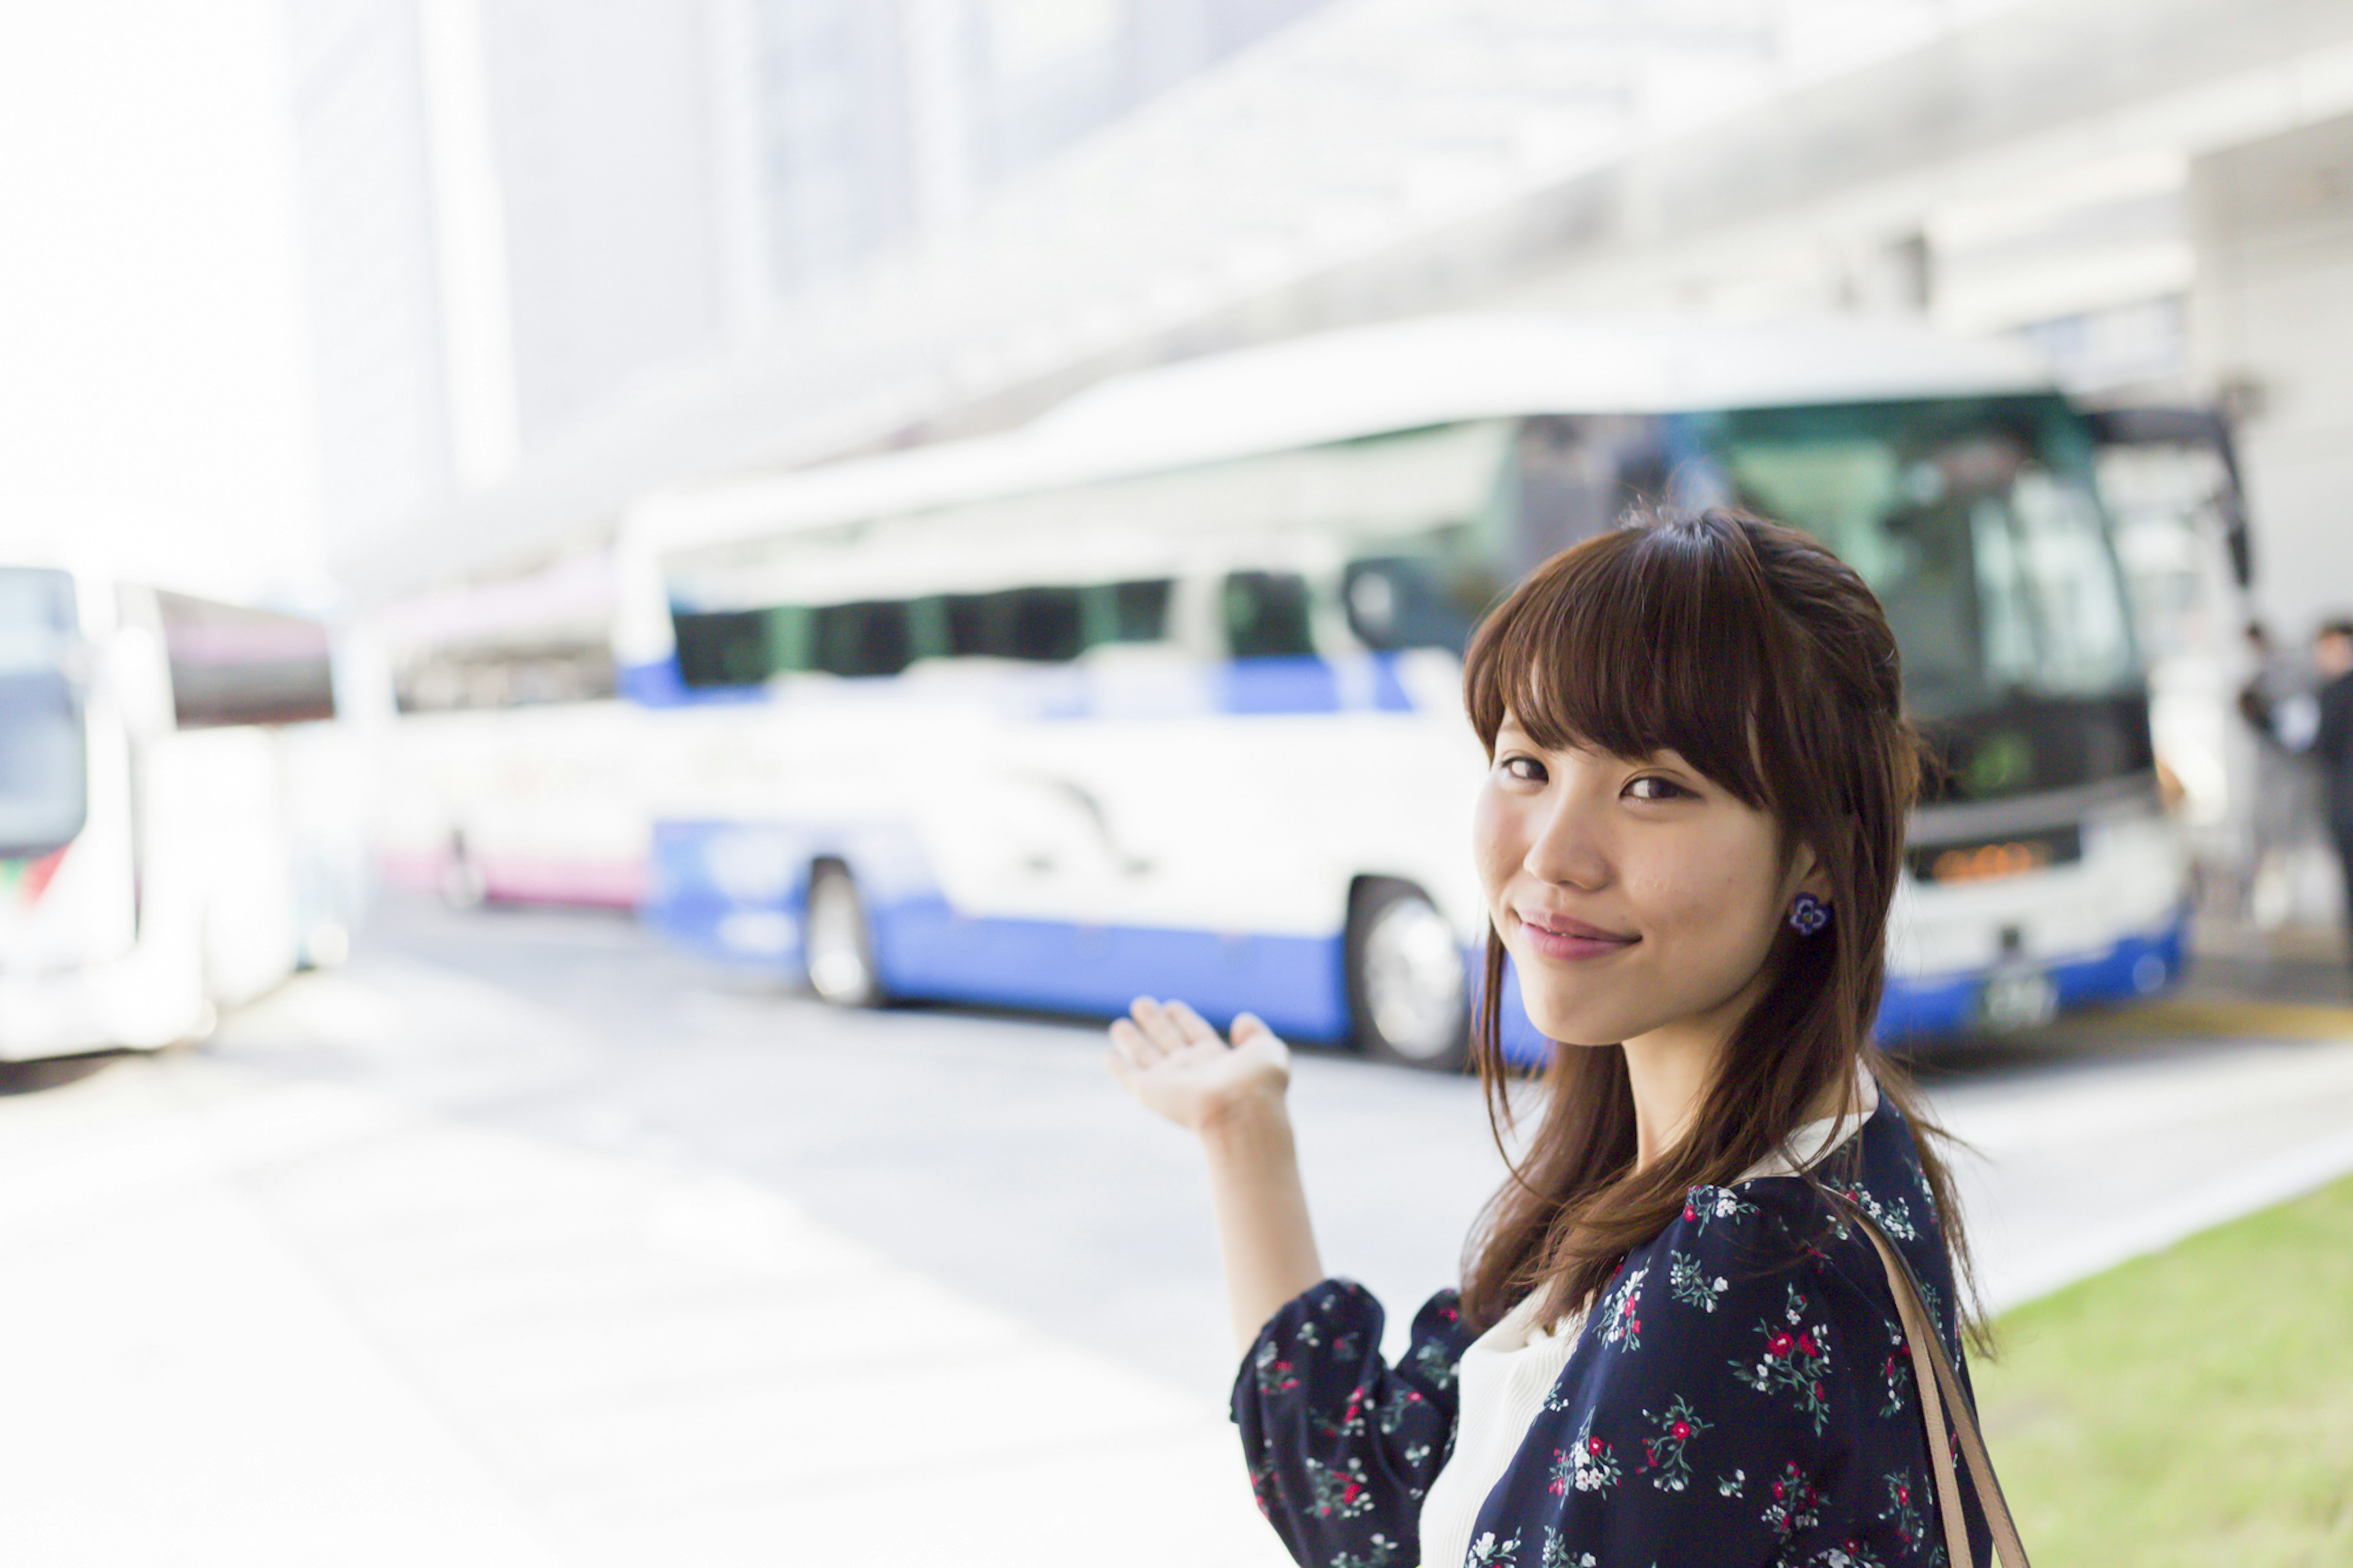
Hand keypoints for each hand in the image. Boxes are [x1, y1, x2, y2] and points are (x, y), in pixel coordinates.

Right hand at [1106, 997, 1290, 1133]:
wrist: (1241, 1111)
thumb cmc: (1258, 1084)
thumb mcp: (1267, 1050)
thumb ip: (1256, 1034)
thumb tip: (1241, 1021)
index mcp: (1217, 1059)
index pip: (1195, 1033)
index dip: (1183, 1018)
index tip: (1172, 1005)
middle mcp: (1191, 1069)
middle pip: (1168, 1040)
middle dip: (1155, 1022)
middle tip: (1141, 1003)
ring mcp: (1170, 1081)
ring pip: (1146, 1055)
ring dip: (1133, 1039)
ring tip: (1119, 1024)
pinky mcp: (1151, 1092)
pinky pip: (1129, 1077)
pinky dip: (1117, 1067)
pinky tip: (1109, 1056)